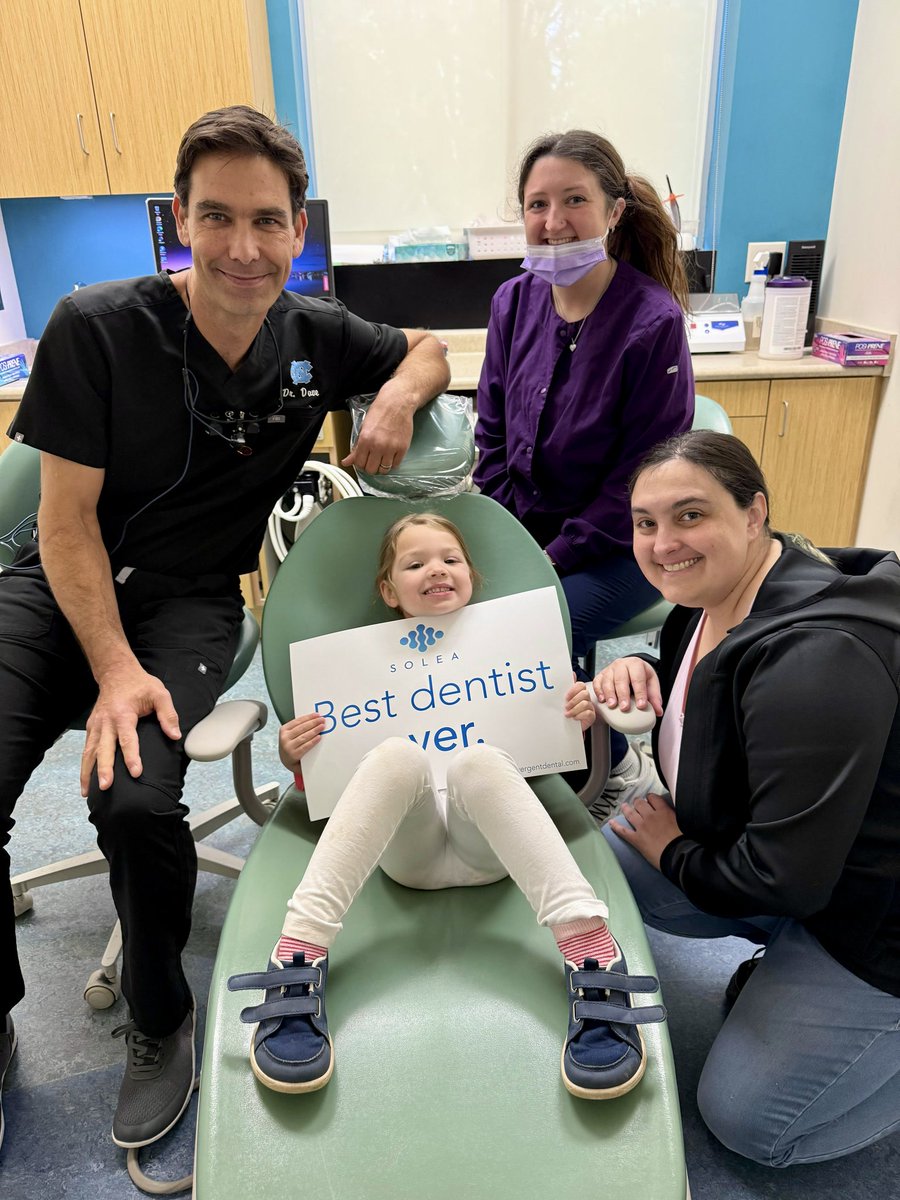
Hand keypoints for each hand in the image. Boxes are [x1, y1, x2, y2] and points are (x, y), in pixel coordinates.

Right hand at [81, 664, 180, 794]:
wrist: (116, 672)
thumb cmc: (140, 684)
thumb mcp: (159, 693)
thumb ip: (168, 714)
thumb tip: (175, 735)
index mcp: (123, 713)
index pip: (127, 739)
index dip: (131, 756)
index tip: (136, 772)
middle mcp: (106, 721)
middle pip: (103, 748)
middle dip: (103, 769)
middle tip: (105, 787)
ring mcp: (96, 725)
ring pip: (89, 751)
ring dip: (87, 772)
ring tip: (86, 792)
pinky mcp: (91, 727)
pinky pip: (86, 749)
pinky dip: (84, 765)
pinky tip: (85, 781)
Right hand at [279, 713, 326, 770]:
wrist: (287, 762)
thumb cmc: (292, 745)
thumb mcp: (291, 735)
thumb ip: (299, 728)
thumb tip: (314, 719)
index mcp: (283, 730)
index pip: (297, 721)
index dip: (308, 717)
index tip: (317, 714)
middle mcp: (284, 738)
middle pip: (301, 728)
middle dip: (313, 723)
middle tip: (322, 720)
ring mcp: (288, 747)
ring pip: (304, 736)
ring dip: (314, 730)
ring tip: (322, 727)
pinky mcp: (294, 755)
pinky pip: (305, 746)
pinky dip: (313, 741)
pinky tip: (319, 737)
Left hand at [341, 381, 415, 475]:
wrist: (397, 403)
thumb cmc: (380, 412)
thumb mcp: (363, 428)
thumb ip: (356, 448)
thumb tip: (346, 462)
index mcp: (365, 440)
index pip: (359, 463)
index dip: (361, 464)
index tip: (364, 460)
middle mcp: (378, 446)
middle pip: (371, 469)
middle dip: (371, 466)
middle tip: (373, 460)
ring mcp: (391, 448)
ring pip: (384, 469)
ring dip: (382, 466)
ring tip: (382, 458)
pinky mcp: (403, 448)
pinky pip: (396, 464)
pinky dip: (393, 462)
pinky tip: (391, 455)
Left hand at [564, 678, 595, 731]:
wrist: (567, 726)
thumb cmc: (566, 711)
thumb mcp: (563, 699)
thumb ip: (566, 687)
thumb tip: (572, 673)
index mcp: (579, 692)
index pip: (580, 685)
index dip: (573, 690)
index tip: (566, 697)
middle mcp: (586, 698)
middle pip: (584, 694)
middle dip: (573, 701)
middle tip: (566, 707)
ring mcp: (590, 707)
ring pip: (585, 703)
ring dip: (574, 709)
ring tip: (568, 714)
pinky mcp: (591, 716)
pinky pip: (588, 713)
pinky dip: (579, 715)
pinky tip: (574, 718)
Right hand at [593, 656, 662, 718]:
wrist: (629, 668)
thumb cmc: (640, 675)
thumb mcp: (650, 683)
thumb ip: (654, 697)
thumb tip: (658, 711)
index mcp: (636, 664)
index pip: (638, 678)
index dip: (640, 693)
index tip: (641, 705)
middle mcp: (621, 664)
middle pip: (621, 679)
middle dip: (623, 694)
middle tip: (625, 708)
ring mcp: (610, 669)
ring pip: (607, 681)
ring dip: (610, 694)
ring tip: (613, 706)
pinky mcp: (601, 675)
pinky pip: (597, 682)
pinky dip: (599, 691)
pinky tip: (602, 700)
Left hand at [610, 793, 681, 869]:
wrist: (678, 855)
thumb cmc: (684, 841)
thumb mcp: (682, 822)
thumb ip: (674, 816)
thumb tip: (672, 814)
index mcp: (663, 811)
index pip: (653, 798)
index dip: (650, 798)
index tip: (649, 799)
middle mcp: (651, 816)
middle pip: (640, 804)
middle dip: (637, 802)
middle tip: (636, 802)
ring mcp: (642, 827)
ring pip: (630, 813)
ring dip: (626, 809)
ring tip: (623, 806)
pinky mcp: (636, 839)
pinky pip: (623, 831)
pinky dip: (615, 827)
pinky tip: (610, 823)